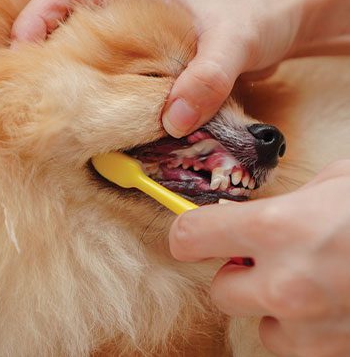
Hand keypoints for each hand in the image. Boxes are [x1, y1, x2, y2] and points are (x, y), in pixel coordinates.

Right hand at [11, 0, 349, 137]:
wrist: (288, 19)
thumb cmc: (260, 12)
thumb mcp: (234, 40)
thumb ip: (206, 78)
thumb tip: (171, 121)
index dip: (34, 20)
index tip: (20, 56)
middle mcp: (133, 10)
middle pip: (72, 28)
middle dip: (50, 57)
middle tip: (36, 94)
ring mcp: (145, 37)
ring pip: (97, 54)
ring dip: (80, 80)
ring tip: (65, 110)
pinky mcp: (159, 60)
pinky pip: (123, 75)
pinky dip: (112, 93)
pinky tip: (112, 117)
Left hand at [169, 160, 349, 356]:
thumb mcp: (333, 183)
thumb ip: (282, 204)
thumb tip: (245, 216)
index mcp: (279, 228)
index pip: (190, 237)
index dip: (187, 232)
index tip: (192, 230)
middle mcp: (288, 285)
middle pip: (219, 290)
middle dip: (234, 272)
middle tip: (261, 254)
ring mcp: (314, 328)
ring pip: (259, 325)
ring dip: (270, 304)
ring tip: (306, 279)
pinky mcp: (338, 353)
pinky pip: (296, 345)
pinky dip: (302, 327)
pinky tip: (330, 302)